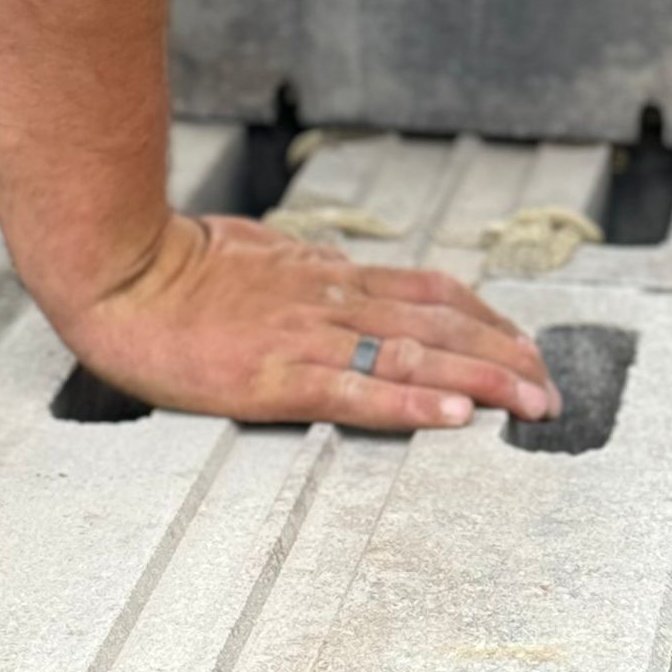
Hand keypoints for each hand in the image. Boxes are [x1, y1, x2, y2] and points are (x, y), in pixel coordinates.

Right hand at [59, 213, 561, 432]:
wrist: (121, 275)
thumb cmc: (177, 267)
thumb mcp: (259, 255)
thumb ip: (305, 273)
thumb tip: (342, 281)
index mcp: (328, 276)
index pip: (430, 291)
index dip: (486, 317)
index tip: (524, 343)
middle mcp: (332, 302)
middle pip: (440, 324)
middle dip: (505, 355)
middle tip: (550, 387)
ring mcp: (307, 338)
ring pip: (415, 354)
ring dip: (483, 379)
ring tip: (530, 403)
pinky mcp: (277, 377)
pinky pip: (359, 392)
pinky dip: (413, 404)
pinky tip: (453, 417)